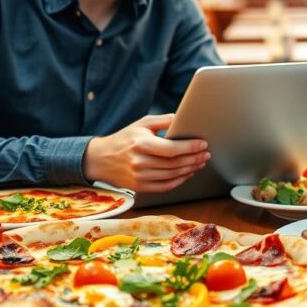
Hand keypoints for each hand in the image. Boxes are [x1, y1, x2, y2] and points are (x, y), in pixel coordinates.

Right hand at [83, 114, 209, 191]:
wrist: (100, 159)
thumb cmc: (124, 138)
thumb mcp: (141, 124)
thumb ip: (163, 120)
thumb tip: (183, 118)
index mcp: (141, 144)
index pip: (171, 149)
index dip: (190, 147)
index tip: (203, 144)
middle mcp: (140, 162)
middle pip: (174, 164)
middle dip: (194, 159)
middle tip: (206, 154)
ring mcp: (139, 176)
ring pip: (172, 176)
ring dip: (190, 170)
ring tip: (200, 162)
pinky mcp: (139, 187)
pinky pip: (165, 187)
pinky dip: (179, 181)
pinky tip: (187, 174)